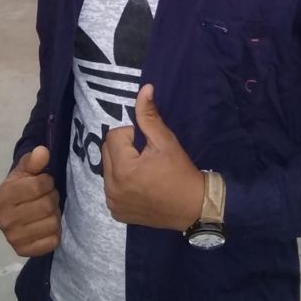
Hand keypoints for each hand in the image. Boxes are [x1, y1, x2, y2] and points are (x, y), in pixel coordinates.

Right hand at [0, 146, 60, 256]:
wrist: (16, 210)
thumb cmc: (23, 187)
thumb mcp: (26, 170)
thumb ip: (34, 160)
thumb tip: (42, 151)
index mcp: (3, 196)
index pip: (39, 186)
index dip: (47, 182)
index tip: (43, 183)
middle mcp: (4, 220)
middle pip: (47, 205)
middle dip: (52, 198)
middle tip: (46, 198)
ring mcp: (13, 238)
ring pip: (52, 223)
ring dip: (54, 215)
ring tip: (45, 212)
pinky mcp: (23, 251)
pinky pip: (52, 241)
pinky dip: (55, 233)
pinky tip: (45, 226)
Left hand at [102, 84, 204, 230]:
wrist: (193, 207)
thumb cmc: (180, 172)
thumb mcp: (166, 141)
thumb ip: (149, 115)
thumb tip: (145, 88)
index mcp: (123, 169)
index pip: (114, 136)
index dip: (132, 135)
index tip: (148, 146)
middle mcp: (112, 188)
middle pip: (107, 152)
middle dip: (123, 148)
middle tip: (145, 156)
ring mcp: (113, 202)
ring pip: (107, 169)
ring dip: (120, 165)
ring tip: (143, 171)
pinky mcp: (116, 212)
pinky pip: (111, 187)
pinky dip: (121, 183)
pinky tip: (139, 186)